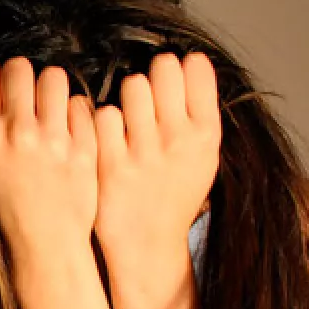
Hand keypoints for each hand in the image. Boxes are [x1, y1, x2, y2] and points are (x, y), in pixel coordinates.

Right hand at [0, 57, 98, 264]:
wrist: (44, 243)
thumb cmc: (10, 204)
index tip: (1, 83)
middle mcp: (16, 131)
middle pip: (19, 66)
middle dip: (23, 74)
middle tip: (28, 92)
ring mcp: (52, 139)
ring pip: (54, 76)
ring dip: (52, 86)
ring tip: (52, 105)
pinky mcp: (83, 147)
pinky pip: (81, 103)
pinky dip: (76, 111)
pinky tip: (71, 128)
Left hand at [93, 52, 220, 264]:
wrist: (147, 245)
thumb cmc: (173, 195)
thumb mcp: (203, 159)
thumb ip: (199, 115)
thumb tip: (191, 62)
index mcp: (206, 135)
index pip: (196, 68)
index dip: (182, 65)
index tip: (175, 75)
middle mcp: (178, 141)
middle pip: (163, 68)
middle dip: (153, 74)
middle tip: (148, 92)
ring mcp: (144, 152)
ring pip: (132, 86)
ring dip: (127, 96)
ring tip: (129, 116)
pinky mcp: (110, 164)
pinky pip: (103, 115)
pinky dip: (103, 121)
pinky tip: (108, 136)